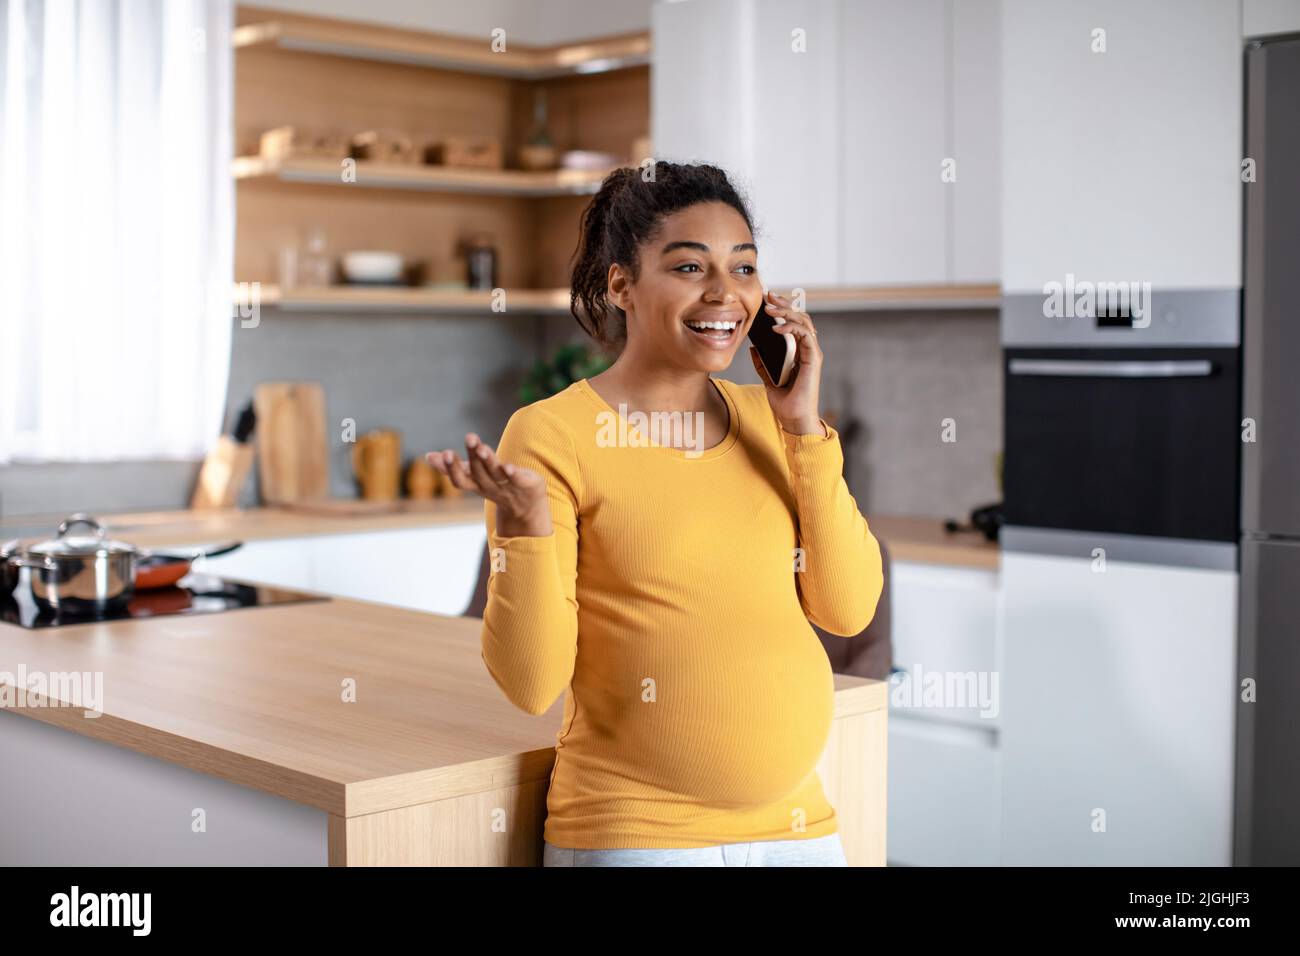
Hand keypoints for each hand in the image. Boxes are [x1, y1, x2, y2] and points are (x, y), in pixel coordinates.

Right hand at [426, 433, 552, 536]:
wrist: (526, 507)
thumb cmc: (495, 485)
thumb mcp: (473, 478)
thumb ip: (452, 468)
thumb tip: (429, 456)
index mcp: (475, 484)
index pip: (461, 479)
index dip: (452, 468)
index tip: (445, 453)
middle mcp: (489, 486)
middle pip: (478, 471)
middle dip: (473, 455)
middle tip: (469, 438)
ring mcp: (507, 486)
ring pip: (495, 472)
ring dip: (488, 460)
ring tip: (482, 447)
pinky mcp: (525, 484)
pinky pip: (517, 479)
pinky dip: (511, 473)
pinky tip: (507, 465)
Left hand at [749, 289, 825, 435]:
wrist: (794, 420)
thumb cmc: (786, 403)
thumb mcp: (768, 379)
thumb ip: (762, 364)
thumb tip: (753, 347)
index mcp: (799, 352)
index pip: (793, 323)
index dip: (782, 309)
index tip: (766, 300)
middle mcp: (807, 350)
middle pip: (800, 318)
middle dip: (784, 304)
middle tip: (768, 296)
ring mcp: (812, 354)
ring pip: (804, 322)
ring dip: (786, 312)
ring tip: (769, 309)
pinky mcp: (813, 359)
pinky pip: (805, 336)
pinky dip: (791, 328)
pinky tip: (776, 328)